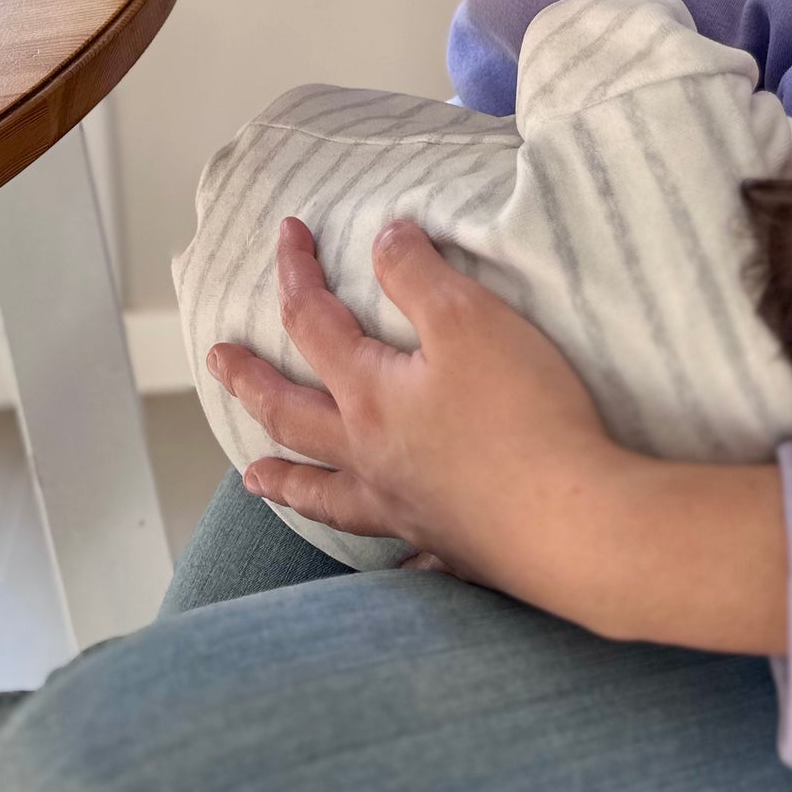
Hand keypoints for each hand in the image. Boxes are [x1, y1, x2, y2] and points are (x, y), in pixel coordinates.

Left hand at [208, 216, 624, 605]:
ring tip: (255, 477)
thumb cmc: (521, 415)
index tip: (286, 233)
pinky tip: (388, 559)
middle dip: (251, 381)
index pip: (313, 323)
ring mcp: (405, 509)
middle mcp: (371, 458)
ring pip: (327, 492)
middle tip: (217, 360)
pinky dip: (379, 551)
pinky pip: (396, 550)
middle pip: (293, 415)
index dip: (296, 272)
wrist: (575, 525)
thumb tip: (381, 239)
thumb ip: (416, 274)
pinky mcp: (449, 545)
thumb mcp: (468, 319)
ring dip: (286, 479)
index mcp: (369, 397)